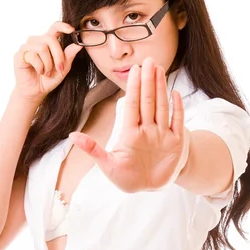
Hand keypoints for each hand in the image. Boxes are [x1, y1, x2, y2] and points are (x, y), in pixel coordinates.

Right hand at [12, 21, 82, 103]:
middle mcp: (37, 42)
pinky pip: (33, 56)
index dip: (63, 26)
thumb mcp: (63, 68)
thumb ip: (69, 55)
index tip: (71, 30)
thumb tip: (78, 44)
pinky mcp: (20, 55)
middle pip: (50, 39)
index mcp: (48, 42)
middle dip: (58, 55)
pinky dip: (39, 66)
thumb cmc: (49, 79)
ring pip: (42, 48)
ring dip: (48, 63)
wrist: (36, 92)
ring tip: (47, 72)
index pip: (55, 27)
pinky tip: (39, 71)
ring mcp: (27, 47)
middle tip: (59, 68)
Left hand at [69, 57, 189, 191]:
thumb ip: (92, 150)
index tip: (134, 70)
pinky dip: (177, 109)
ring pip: (162, 107)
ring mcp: (162, 135)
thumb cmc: (127, 177)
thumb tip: (71, 136)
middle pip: (148, 101)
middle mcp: (147, 130)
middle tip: (149, 60)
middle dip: (148, 81)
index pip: (132, 105)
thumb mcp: (108, 165)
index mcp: (130, 134)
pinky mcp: (176, 143)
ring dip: (161, 88)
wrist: (149, 188)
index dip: (133, 88)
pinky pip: (178, 122)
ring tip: (159, 69)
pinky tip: (175, 93)